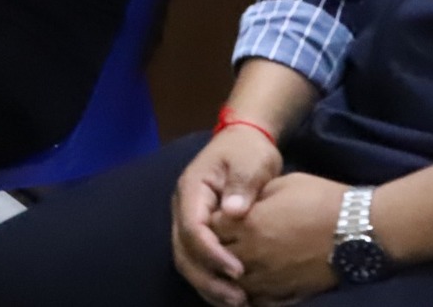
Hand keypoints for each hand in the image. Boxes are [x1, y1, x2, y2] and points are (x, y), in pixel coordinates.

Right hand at [172, 128, 285, 305]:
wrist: (244, 142)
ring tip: (239, 301)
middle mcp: (183, 209)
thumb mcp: (250, 161)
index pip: (193, 229)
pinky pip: (198, 261)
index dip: (212, 253)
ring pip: (187, 261)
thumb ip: (243, 184)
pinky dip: (213, 280)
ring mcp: (189, 221)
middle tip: (239, 298)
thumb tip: (234, 211)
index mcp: (192, 190)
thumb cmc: (247, 151)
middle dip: (208, 278)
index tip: (238, 270)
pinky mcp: (200, 232)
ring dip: (209, 284)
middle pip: (184, 251)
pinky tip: (235, 294)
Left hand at [214, 174, 345, 306]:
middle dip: (218, 248)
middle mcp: (254, 254)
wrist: (358, 229)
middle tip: (226, 240)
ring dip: (231, 274)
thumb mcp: (281, 184)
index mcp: (249, 224)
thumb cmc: (321, 199)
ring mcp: (270, 278)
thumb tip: (237, 204)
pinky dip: (251, 293)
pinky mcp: (287, 294)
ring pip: (234, 284)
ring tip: (237, 263)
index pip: (211, 228)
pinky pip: (259, 300)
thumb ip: (252, 196)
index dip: (214, 221)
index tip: (220, 216)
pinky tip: (255, 282)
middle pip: (218, 258)